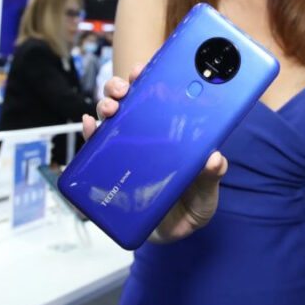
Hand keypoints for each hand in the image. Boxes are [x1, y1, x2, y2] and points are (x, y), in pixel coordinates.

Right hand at [81, 63, 228, 242]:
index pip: (160, 98)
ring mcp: (127, 151)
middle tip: (126, 88)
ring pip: (110, 118)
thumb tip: (214, 158)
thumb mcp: (207, 192)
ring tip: (111, 108)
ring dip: (106, 105)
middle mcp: (147, 136)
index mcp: (173, 133)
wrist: (171, 236)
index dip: (150, 78)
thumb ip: (211, 177)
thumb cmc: (191, 206)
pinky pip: (95, 148)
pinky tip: (90, 125)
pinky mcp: (110, 170)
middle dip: (123, 87)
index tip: (145, 68)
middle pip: (130, 101)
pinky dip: (90, 133)